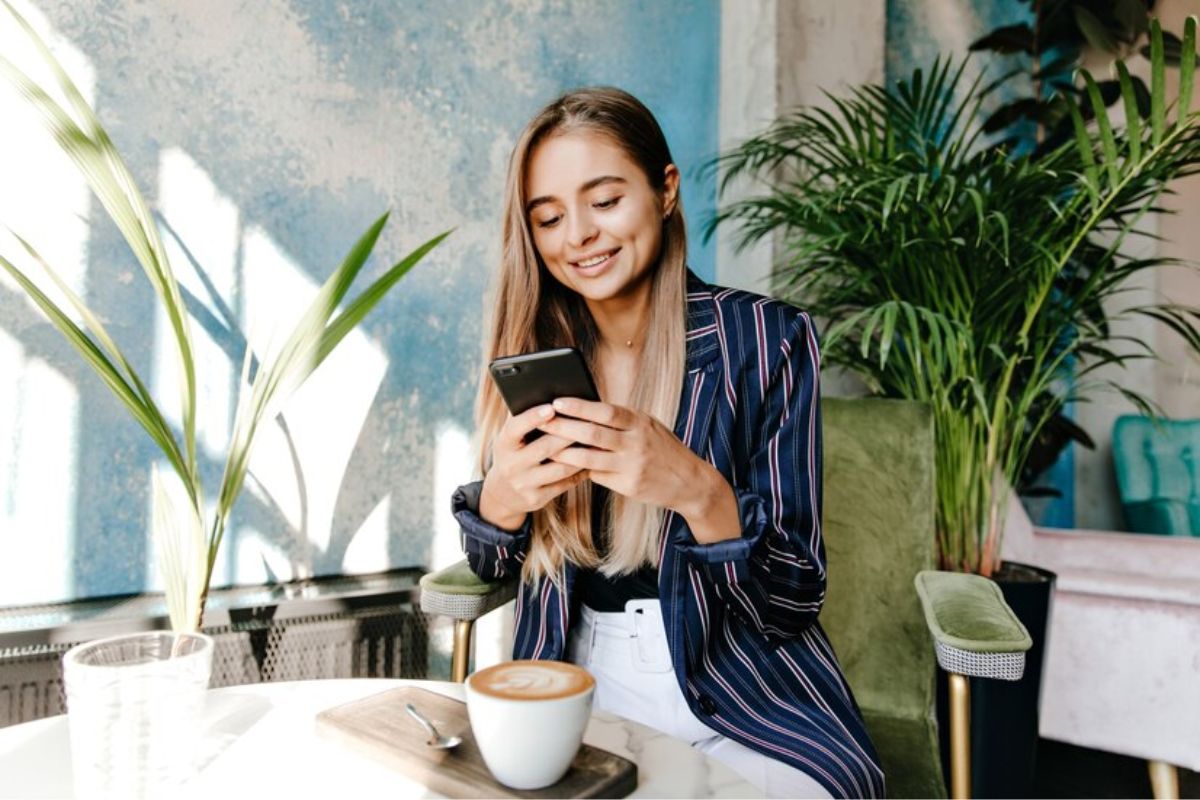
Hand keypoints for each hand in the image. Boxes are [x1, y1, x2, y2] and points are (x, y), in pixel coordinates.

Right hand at [479, 404, 587, 529]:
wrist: (502, 493)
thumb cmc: (513, 453)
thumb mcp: (510, 438)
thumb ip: (524, 421)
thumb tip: (548, 395)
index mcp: (503, 444)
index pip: (516, 428)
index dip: (533, 417)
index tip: (552, 406)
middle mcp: (511, 465)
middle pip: (545, 447)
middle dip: (569, 433)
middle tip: (589, 419)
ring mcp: (524, 484)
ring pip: (560, 467)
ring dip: (581, 453)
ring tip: (597, 440)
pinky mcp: (537, 498)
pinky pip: (565, 483)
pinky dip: (581, 471)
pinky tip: (593, 460)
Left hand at [538, 397, 736, 541]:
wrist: (690, 482)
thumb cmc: (663, 449)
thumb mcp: (648, 426)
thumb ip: (622, 420)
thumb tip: (587, 408)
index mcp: (640, 422)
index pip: (606, 411)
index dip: (580, 406)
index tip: (558, 401)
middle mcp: (636, 443)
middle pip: (593, 434)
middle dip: (564, 428)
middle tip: (542, 423)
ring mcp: (632, 466)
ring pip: (590, 458)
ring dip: (565, 452)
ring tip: (546, 447)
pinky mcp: (628, 486)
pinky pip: (598, 475)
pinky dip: (581, 469)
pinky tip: (567, 465)